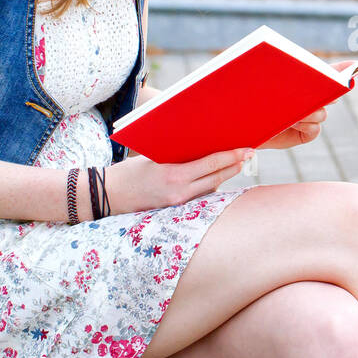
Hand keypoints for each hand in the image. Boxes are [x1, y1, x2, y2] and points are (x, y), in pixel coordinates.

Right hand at [105, 147, 253, 214]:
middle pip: (217, 178)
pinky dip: (209, 186)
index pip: (211, 163)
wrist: (108, 195)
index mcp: (174, 174)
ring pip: (210, 188)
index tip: (246, 149)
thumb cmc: (129, 172)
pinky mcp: (175, 209)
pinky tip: (217, 177)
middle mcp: (179, 191)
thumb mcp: (154, 157)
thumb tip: (202, 148)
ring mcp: (178, 203)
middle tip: (248, 155)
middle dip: (235, 166)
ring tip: (236, 163)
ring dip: (224, 176)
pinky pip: (199, 197)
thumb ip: (178, 156)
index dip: (232, 156)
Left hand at [255, 59, 353, 149]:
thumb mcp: (263, 78)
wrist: (233, 122)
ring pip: (322, 112)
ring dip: (311, 111)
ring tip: (295, 111)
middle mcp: (306, 98)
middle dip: (327, 92)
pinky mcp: (303, 133)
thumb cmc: (246, 96)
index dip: (342, 70)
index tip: (353, 66)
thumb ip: (285, 72)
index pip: (328, 73)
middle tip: (325, 91)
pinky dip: (308, 126)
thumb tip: (320, 66)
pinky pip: (315, 129)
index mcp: (301, 80)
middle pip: (328, 93)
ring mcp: (306, 116)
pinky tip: (293, 123)